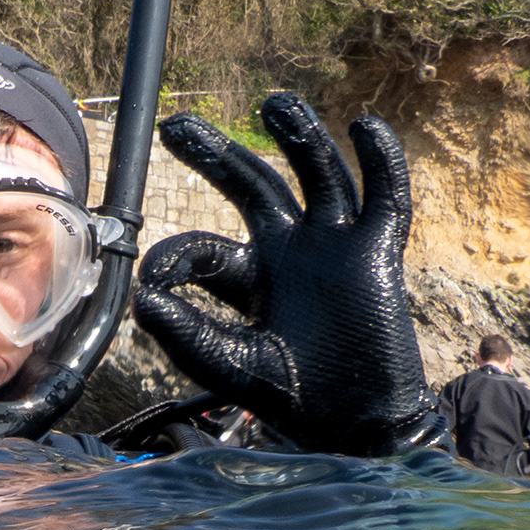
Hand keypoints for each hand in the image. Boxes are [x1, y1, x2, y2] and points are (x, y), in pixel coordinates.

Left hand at [131, 92, 448, 457]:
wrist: (358, 425)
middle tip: (174, 126)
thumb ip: (189, 337)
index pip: (204, 246)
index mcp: (248, 278)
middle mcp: (289, 252)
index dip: (176, 256)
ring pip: (317, 174)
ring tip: (274, 104)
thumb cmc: (296, 400)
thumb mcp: (233, 367)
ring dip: (299, 135)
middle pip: (254, 185)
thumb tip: (142, 300)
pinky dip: (381, 159)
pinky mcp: (377, 252)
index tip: (154, 283)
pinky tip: (364, 126)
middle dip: (216, 154)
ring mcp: (334, 246)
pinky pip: (386, 195)